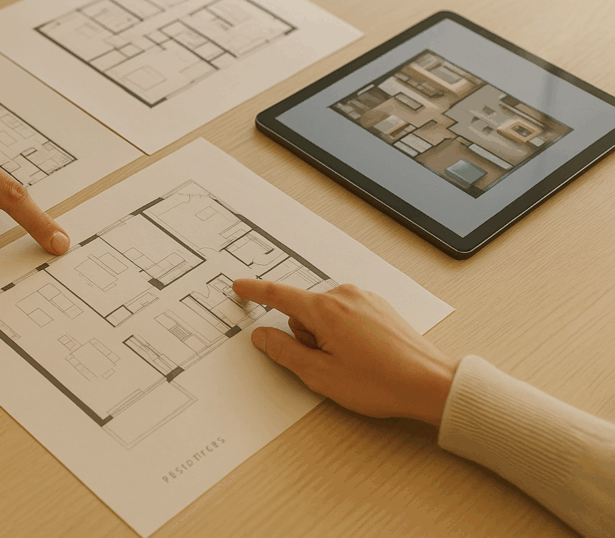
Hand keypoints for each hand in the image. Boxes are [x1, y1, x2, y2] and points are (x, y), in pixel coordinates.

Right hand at [233, 280, 458, 425]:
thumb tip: (262, 336)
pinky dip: (345, 334)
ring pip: (325, 315)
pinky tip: (364, 356)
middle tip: (327, 364)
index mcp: (325, 310)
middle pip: (304, 311)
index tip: (240, 287)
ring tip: (351, 364)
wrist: (430, 384)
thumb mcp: (320, 375)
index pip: (279, 295)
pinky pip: (346, 316)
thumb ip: (284, 352)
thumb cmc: (380, 382)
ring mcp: (364, 299)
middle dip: (305, 337)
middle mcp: (344, 296)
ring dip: (326, 337)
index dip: (256, 292)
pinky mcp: (378, 307)